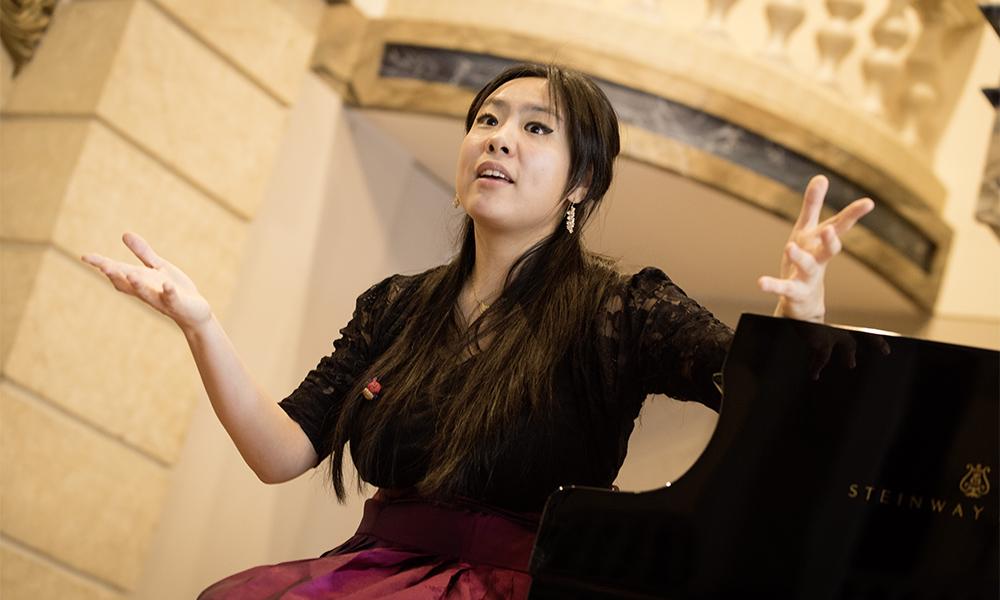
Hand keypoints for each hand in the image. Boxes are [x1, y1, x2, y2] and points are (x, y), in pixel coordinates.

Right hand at [81, 232, 211, 332]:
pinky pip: (172, 298)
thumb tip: (124, 234)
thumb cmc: (172, 288)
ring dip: (138, 285)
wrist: (194, 312)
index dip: (101, 264)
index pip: (117, 271)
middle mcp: (145, 291)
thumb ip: (142, 253)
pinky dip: (168, 292)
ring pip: (145, 293)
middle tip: (102, 266)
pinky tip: (168, 284)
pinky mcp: (177, 304)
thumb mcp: (158, 267)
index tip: (84, 256)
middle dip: (114, 275)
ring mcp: (160, 298)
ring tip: (130, 275)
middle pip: (126, 284)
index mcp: (139, 280)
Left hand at [757, 175, 873, 321]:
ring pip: (807, 267)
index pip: (839, 226)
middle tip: (830, 230)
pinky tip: (761, 283)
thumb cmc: (807, 258)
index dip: (853, 214)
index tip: (868, 203)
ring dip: (800, 258)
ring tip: (790, 247)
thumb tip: (821, 176)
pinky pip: (783, 288)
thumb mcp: (807, 230)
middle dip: (831, 240)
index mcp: (821, 242)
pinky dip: (773, 286)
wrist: (804, 300)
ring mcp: (807, 277)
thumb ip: (813, 205)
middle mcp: (818, 259)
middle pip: (829, 249)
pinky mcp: (793, 292)